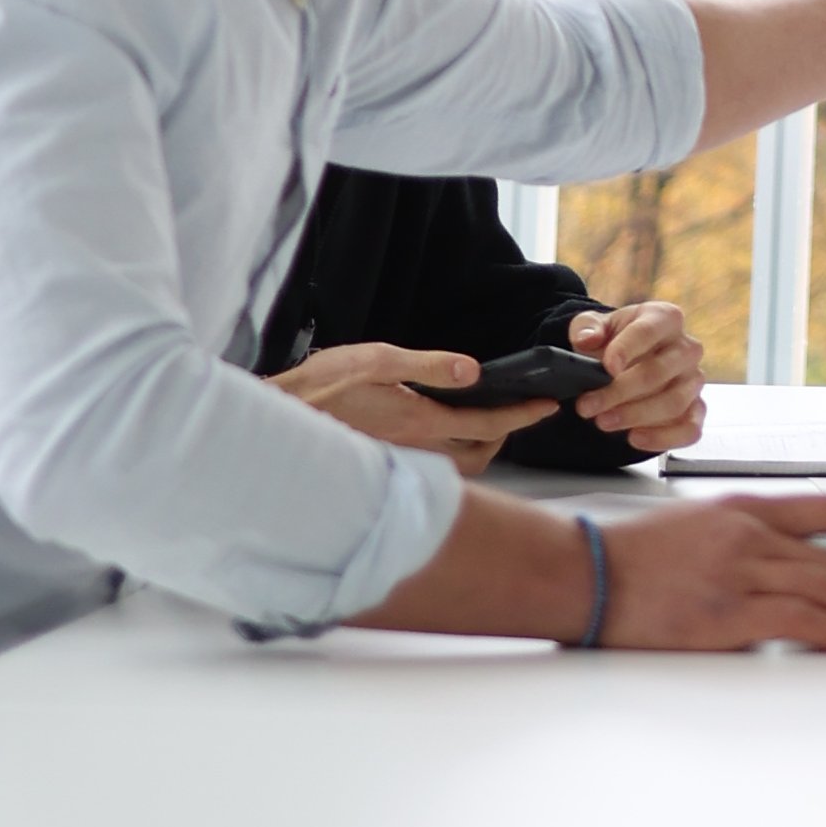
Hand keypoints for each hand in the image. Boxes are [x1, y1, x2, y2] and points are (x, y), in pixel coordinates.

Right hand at [267, 344, 552, 477]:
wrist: (276, 419)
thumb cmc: (321, 387)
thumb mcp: (375, 360)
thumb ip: (427, 366)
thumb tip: (472, 371)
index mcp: (420, 422)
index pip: (488, 426)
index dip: (523, 416)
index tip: (549, 405)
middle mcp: (415, 449)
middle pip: (481, 454)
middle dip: (506, 435)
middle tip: (519, 410)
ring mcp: (401, 461)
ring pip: (458, 466)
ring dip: (480, 446)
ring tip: (487, 419)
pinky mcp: (386, 463)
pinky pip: (433, 466)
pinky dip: (452, 451)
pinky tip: (445, 428)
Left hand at [565, 302, 706, 450]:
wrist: (626, 361)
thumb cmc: (613, 341)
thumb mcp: (593, 326)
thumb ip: (586, 328)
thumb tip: (586, 339)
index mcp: (664, 318)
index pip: (649, 331)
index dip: (626, 349)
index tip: (606, 368)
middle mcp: (686, 348)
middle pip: (659, 372)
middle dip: (619, 392)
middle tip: (587, 405)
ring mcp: (694, 380)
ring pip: (674, 402)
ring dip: (635, 416)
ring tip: (603, 422)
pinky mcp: (696, 409)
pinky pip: (690, 428)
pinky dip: (664, 437)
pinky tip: (635, 438)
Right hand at [597, 493, 825, 650]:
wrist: (579, 574)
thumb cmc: (624, 559)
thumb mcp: (691, 527)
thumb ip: (737, 540)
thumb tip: (777, 567)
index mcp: (739, 510)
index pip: (819, 509)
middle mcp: (747, 536)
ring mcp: (739, 573)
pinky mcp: (727, 615)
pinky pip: (800, 619)